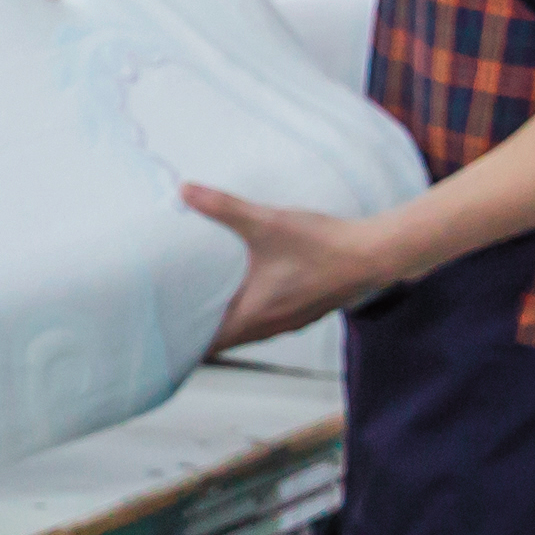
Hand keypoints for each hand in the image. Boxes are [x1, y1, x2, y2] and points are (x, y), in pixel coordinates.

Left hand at [185, 183, 403, 347]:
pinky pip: (268, 319)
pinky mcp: (307, 309)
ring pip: (248, 330)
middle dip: (199, 329)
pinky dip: (250, 311)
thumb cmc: (320, 244)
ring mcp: (292, 320)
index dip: (183, 342)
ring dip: (226, 319)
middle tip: (169, 315)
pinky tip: (246, 290)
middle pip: (225, 339)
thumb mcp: (266, 223)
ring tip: (200, 303)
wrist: (375, 253)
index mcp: (255, 316)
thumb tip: (184, 189)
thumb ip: (223, 207)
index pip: (209, 344)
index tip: (159, 333)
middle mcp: (271, 326)